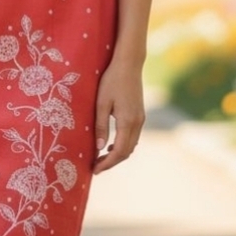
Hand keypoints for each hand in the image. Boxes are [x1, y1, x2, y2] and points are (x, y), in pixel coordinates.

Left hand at [93, 56, 144, 174]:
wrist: (129, 64)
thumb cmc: (111, 80)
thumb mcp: (101, 102)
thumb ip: (101, 125)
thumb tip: (99, 148)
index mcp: (128, 122)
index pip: (119, 152)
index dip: (107, 164)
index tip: (94, 170)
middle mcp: (137, 123)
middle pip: (127, 152)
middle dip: (111, 162)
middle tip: (95, 166)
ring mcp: (141, 119)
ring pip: (131, 145)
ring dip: (118, 154)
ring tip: (100, 158)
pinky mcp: (140, 115)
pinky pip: (133, 137)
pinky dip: (123, 145)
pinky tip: (111, 144)